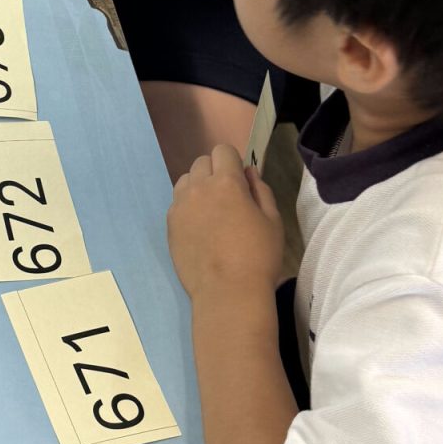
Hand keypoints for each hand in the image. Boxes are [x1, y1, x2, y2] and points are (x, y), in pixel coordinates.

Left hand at [167, 145, 283, 304]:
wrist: (227, 292)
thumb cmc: (258, 256)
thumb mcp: (272, 220)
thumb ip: (260, 190)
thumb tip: (248, 172)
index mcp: (227, 182)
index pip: (223, 151)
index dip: (233, 162)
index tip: (240, 181)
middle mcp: (199, 188)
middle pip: (202, 162)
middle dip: (215, 171)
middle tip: (227, 197)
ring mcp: (180, 206)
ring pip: (186, 180)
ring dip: (198, 186)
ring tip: (211, 211)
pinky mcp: (170, 225)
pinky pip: (177, 203)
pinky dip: (187, 207)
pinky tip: (200, 228)